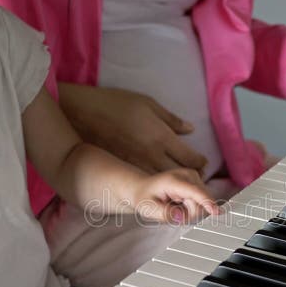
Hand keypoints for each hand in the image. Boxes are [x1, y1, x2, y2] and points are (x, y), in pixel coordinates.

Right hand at [58, 84, 207, 175]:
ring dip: (173, 182)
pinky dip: (154, 182)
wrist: (83, 113)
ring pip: (163, 182)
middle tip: (195, 176)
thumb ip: (171, 120)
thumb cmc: (116, 104)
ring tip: (178, 181)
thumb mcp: (148, 104)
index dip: (200, 164)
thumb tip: (190, 130)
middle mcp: (152, 155)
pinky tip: (156, 181)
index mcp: (161, 137)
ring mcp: (137, 165)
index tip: (202, 163)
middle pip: (180, 175)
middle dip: (191, 178)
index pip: (190, 159)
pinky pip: (145, 180)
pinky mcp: (124, 169)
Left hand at [130, 169, 220, 223]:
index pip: (196, 192)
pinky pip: (202, 203)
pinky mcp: (198, 183)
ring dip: (190, 211)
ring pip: (203, 204)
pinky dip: (191, 207)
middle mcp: (188, 176)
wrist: (144, 188)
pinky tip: (180, 204)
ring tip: (174, 207)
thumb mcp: (149, 208)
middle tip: (172, 211)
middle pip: (201, 202)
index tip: (217, 212)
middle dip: (189, 213)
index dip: (207, 202)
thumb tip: (181, 216)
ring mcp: (195, 178)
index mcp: (174, 180)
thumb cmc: (146, 197)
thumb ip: (164, 213)